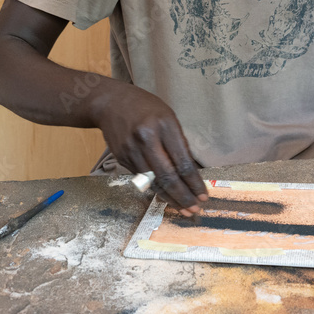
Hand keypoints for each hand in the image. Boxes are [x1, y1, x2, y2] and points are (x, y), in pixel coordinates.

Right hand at [91, 85, 207, 214]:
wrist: (109, 103)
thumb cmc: (145, 107)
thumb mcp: (168, 116)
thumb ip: (178, 142)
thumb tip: (191, 171)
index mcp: (164, 125)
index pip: (182, 161)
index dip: (194, 182)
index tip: (203, 195)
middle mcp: (146, 139)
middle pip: (167, 176)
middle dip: (183, 197)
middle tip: (194, 210)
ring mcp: (131, 150)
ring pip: (154, 182)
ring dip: (170, 198)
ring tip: (183, 209)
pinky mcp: (122, 159)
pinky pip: (143, 179)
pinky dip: (156, 190)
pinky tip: (166, 196)